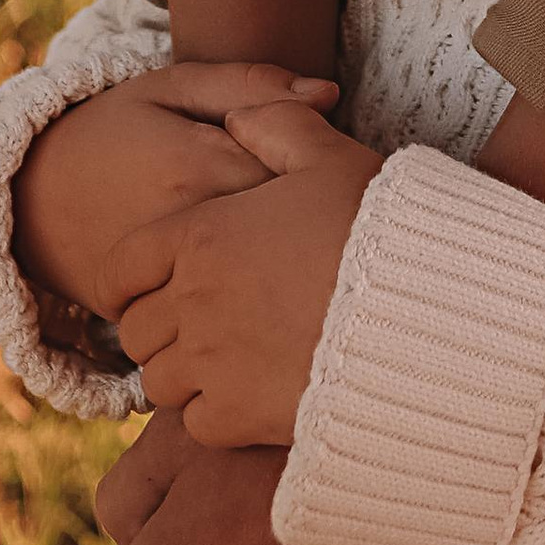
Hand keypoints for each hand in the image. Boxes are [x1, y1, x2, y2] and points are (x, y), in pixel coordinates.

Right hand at [12, 63, 336, 321]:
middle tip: (328, 219)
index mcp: (200, 162)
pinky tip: (263, 294)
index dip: (328, 175)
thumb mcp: (171, 87)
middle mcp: (189, 228)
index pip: (299, 175)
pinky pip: (224, 326)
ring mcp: (171, 281)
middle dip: (318, 230)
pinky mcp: (157, 318)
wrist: (29, 200)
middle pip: (289, 237)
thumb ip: (249, 84)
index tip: (333, 171)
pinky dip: (253, 316)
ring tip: (299, 259)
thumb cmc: (113, 132)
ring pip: (262, 289)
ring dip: (289, 277)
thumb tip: (330, 94)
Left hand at [112, 97, 382, 448]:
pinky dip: (211, 413)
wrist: (422, 315)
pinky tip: (245, 393)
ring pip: (159, 381)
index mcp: (201, 236)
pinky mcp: (240, 417)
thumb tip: (238, 121)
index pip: (122, 267)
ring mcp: (213, 365)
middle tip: (197, 320)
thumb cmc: (375, 228)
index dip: (129, 276)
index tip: (153, 283)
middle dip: (158, 325)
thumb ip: (276, 124)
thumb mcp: (328, 156)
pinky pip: (196, 423)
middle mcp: (194, 302)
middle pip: (136, 330)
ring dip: (181, 372)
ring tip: (221, 359)